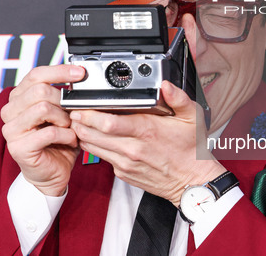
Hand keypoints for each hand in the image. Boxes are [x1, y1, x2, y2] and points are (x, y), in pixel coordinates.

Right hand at [0, 64, 85, 195]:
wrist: (53, 173)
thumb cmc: (58, 141)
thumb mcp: (63, 113)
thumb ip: (65, 95)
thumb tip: (80, 76)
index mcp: (19, 98)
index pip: (36, 74)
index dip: (59, 71)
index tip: (81, 73)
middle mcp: (10, 111)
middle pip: (40, 90)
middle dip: (64, 100)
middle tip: (73, 113)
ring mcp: (11, 129)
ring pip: (42, 108)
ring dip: (64, 118)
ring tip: (70, 127)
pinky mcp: (18, 147)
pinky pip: (49, 132)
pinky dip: (66, 135)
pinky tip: (70, 140)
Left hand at [70, 80, 225, 204]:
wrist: (192, 180)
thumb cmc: (191, 149)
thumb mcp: (192, 117)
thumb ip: (178, 98)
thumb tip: (165, 85)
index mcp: (147, 131)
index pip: (108, 123)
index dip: (90, 114)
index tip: (81, 105)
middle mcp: (133, 149)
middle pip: (93, 135)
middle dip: (79, 123)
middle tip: (72, 112)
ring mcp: (126, 163)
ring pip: (93, 148)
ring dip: (82, 135)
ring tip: (77, 123)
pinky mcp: (123, 173)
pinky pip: (102, 158)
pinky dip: (94, 147)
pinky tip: (94, 137)